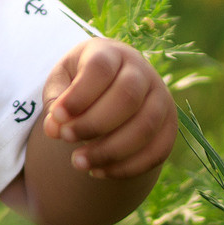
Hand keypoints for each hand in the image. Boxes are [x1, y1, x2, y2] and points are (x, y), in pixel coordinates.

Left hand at [41, 38, 174, 181]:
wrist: (111, 88)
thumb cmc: (80, 84)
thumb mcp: (61, 83)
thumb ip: (55, 103)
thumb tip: (53, 129)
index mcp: (111, 53)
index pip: (100, 69)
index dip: (79, 95)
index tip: (56, 116)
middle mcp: (142, 72)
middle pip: (127, 97)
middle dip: (93, 124)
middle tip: (65, 138)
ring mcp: (161, 98)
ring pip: (145, 126)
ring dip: (110, 151)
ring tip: (78, 162)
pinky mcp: (169, 126)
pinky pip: (156, 151)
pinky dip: (127, 167)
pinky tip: (99, 171)